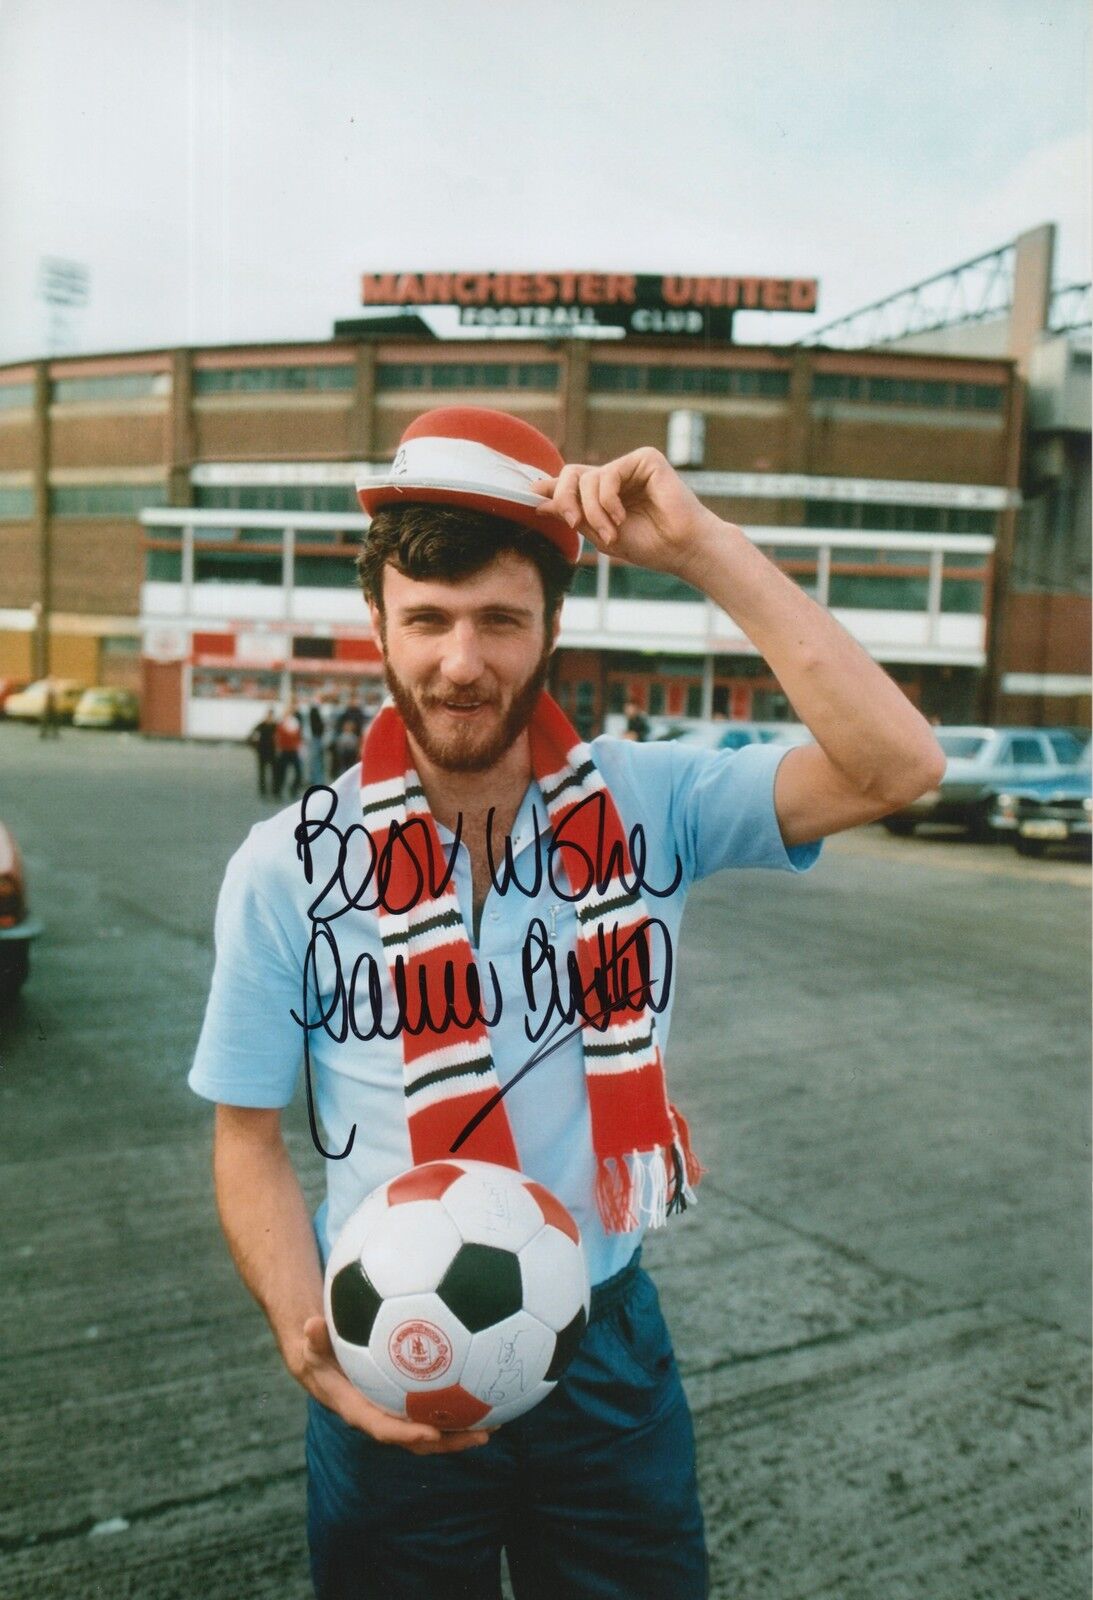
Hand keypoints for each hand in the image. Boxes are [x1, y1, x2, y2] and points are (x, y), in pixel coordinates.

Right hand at [297, 1315, 492, 1454]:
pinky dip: (460, 1408)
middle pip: (419, 1439)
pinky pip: (436, 1410)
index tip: (433, 1432)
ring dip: (464, 1429)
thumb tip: (312, 1324)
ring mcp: (397, 1413)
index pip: (385, 1429)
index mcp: (360, 1410)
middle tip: (482, 1434)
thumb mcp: (314, 1345)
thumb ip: (315, 1339)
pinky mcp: (408, 1404)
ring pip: (433, 1429)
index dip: (409, 1433)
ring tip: (497, 1419)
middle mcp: (383, 1417)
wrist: (325, 1367)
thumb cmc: (321, 1354)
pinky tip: (488, 1393)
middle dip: (451, 1441)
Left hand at [531, 447, 724, 581]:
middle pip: (571, 474)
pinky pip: (608, 473)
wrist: (681, 548)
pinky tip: (620, 516)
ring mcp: (630, 466)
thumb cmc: (649, 546)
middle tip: (574, 524)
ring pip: (588, 477)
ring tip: (611, 532)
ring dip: (593, 510)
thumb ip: (573, 515)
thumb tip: (538, 501)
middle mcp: (615, 477)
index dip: (548, 487)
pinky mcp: (645, 459)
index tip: (528, 494)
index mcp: (604, 495)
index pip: (570, 484)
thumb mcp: (600, 534)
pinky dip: (608, 499)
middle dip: (566, 499)